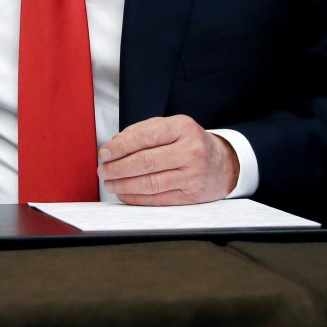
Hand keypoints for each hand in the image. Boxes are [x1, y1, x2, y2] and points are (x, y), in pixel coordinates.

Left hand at [97, 115, 239, 204]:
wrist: (223, 163)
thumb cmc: (190, 143)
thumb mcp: (170, 127)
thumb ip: (141, 131)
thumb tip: (113, 146)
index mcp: (182, 128)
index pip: (144, 137)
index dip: (119, 147)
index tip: (104, 153)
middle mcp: (191, 151)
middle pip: (145, 162)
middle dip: (118, 168)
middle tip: (103, 170)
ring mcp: (193, 175)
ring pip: (150, 183)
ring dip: (124, 185)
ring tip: (110, 183)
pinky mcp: (192, 196)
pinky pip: (158, 199)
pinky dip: (137, 198)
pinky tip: (125, 194)